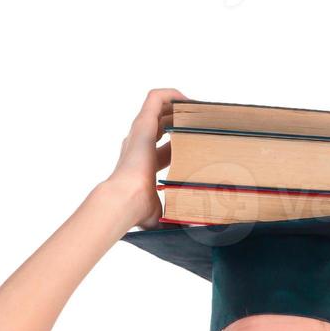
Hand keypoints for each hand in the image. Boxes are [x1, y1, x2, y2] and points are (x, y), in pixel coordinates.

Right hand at [104, 87, 189, 229]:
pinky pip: (156, 97)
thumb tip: (196, 235)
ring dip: (179, 105)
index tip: (201, 146)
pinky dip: (172, 94)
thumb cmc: (139, 211)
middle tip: (205, 125)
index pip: (165, 150)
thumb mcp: (163, 214)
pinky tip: (189, 100)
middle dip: (183, 123)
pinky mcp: (142, 123)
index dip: (183, 145)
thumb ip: (177, 220)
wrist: (124, 201)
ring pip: (158, 109)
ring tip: (200, 109)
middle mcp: (139, 146)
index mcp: (143, 165)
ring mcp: (139, 133)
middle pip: (163, 127)